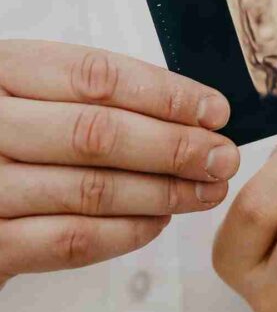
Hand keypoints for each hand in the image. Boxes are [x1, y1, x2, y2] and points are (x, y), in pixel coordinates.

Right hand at [0, 40, 239, 289]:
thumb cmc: (6, 124)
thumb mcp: (35, 86)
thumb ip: (97, 93)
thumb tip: (190, 110)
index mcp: (7, 70)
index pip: (99, 77)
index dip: (166, 95)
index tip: (213, 111)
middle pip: (100, 134)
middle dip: (175, 147)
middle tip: (221, 157)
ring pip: (91, 190)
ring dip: (163, 193)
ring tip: (205, 190)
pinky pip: (68, 241)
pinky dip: (125, 232)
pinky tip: (158, 220)